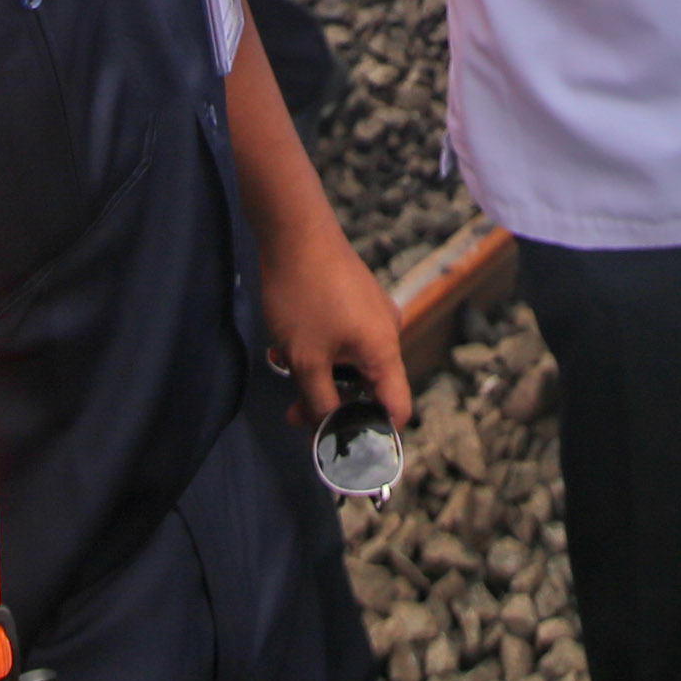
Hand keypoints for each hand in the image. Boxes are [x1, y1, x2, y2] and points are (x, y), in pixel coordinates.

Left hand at [257, 206, 411, 431]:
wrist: (295, 230)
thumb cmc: (304, 296)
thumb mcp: (306, 359)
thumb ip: (319, 401)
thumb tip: (328, 429)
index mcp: (384, 349)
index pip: (397, 407)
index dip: (377, 434)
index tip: (348, 449)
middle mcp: (387, 331)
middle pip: (369, 385)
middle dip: (331, 403)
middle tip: (293, 413)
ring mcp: (373, 312)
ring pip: (352, 361)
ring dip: (320, 374)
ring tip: (283, 367)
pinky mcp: (356, 298)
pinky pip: (346, 337)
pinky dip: (322, 349)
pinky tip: (289, 344)